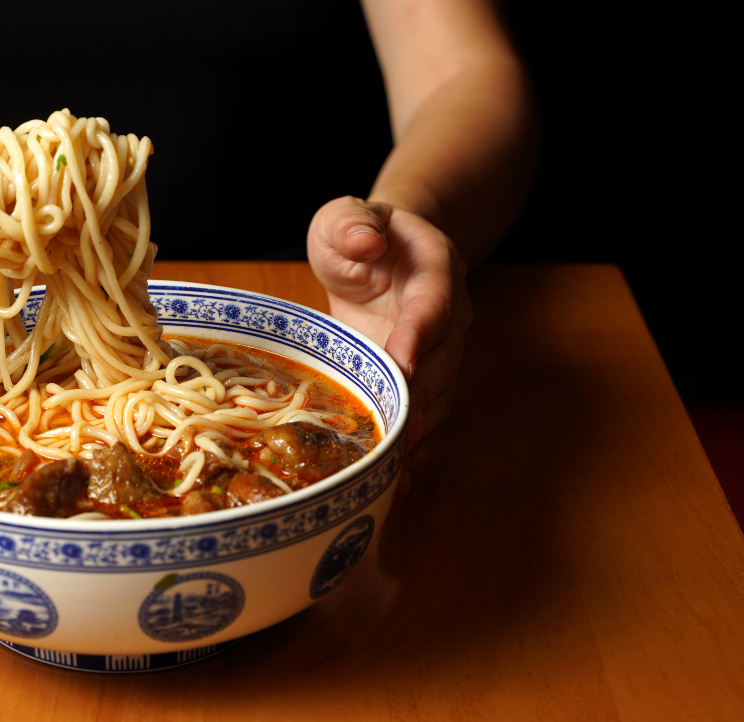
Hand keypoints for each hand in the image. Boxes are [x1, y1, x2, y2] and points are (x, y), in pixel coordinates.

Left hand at [307, 196, 472, 447]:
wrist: (380, 250)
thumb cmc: (358, 233)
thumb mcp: (343, 216)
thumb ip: (350, 222)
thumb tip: (364, 240)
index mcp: (436, 267)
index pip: (433, 304)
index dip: (418, 335)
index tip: (400, 363)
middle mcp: (451, 311)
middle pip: (445, 358)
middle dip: (419, 394)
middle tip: (392, 427)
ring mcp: (442, 347)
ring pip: (441, 392)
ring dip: (417, 426)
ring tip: (389, 460)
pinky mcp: (425, 375)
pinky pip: (427, 411)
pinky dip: (411, 442)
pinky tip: (391, 473)